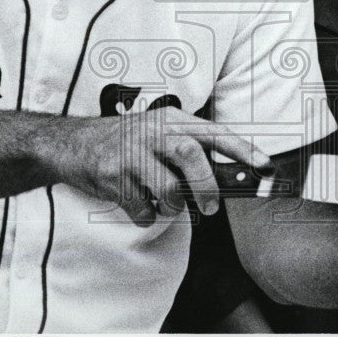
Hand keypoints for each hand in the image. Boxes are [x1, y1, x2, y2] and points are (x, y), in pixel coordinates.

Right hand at [36, 107, 271, 226]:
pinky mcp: (113, 177)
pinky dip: (146, 216)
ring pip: (168, 191)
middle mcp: (151, 132)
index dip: (242, 149)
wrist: (71, 143)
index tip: (265, 166)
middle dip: (206, 187)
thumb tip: (225, 180)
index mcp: (170, 120)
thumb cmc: (124, 141)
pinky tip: (137, 204)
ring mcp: (130, 154)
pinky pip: (142, 209)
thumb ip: (187, 150)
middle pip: (190, 157)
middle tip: (211, 208)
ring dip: (171, 207)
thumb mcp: (157, 133)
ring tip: (161, 201)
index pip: (213, 132)